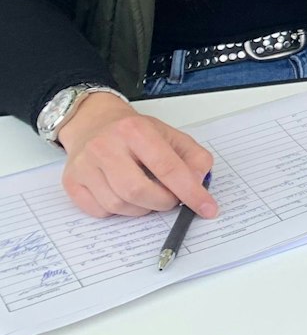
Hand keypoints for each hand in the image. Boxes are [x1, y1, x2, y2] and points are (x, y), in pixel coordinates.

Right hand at [57, 93, 218, 219]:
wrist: (94, 123)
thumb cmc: (135, 133)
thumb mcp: (170, 135)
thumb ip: (193, 157)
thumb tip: (198, 183)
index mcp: (135, 130)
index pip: (168, 168)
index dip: (190, 192)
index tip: (207, 208)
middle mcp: (105, 146)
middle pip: (139, 191)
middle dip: (163, 202)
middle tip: (172, 199)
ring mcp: (84, 165)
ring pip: (118, 205)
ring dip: (142, 208)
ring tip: (148, 194)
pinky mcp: (71, 182)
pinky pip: (99, 212)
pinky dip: (118, 211)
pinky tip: (124, 195)